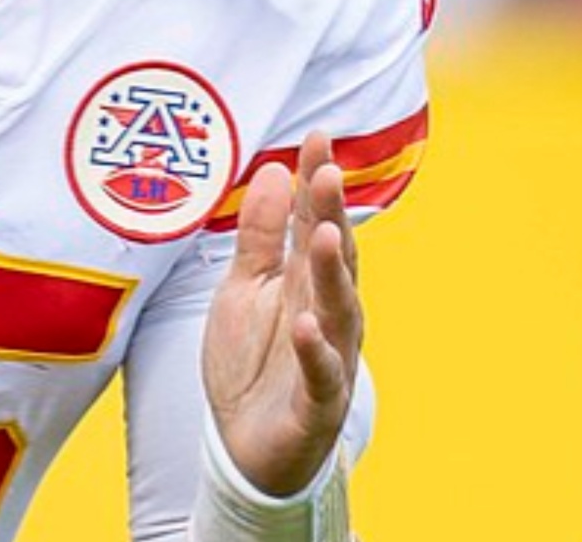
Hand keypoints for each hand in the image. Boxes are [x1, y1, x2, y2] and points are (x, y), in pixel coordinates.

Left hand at [201, 130, 362, 497]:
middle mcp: (326, 313)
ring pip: (338, 311)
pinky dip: (317, 351)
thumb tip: (278, 170)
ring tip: (327, 236)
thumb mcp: (243, 286)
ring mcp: (328, 357)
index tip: (318, 137)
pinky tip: (306, 326)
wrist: (244, 444)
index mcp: (307, 282)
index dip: (317, 183)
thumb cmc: (251, 359)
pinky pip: (321, 375)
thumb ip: (260, 234)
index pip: (316, 223)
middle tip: (327, 171)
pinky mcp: (317, 402)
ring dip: (334, 274)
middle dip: (331, 215)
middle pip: (334, 259)